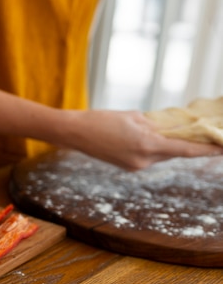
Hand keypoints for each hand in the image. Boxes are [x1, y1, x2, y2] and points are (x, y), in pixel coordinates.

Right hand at [62, 109, 222, 169]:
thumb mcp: (134, 116)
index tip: (222, 149)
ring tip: (159, 130)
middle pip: (173, 152)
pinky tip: (146, 137)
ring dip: (166, 144)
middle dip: (185, 143)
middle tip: (199, 134)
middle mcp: (143, 160)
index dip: (207, 150)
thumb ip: (155, 125)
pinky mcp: (127, 166)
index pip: (185, 149)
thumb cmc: (102, 120)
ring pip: (161, 154)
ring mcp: (135, 166)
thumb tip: (169, 130)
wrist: (75, 133)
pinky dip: (152, 147)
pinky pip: (148, 157)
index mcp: (147, 145)